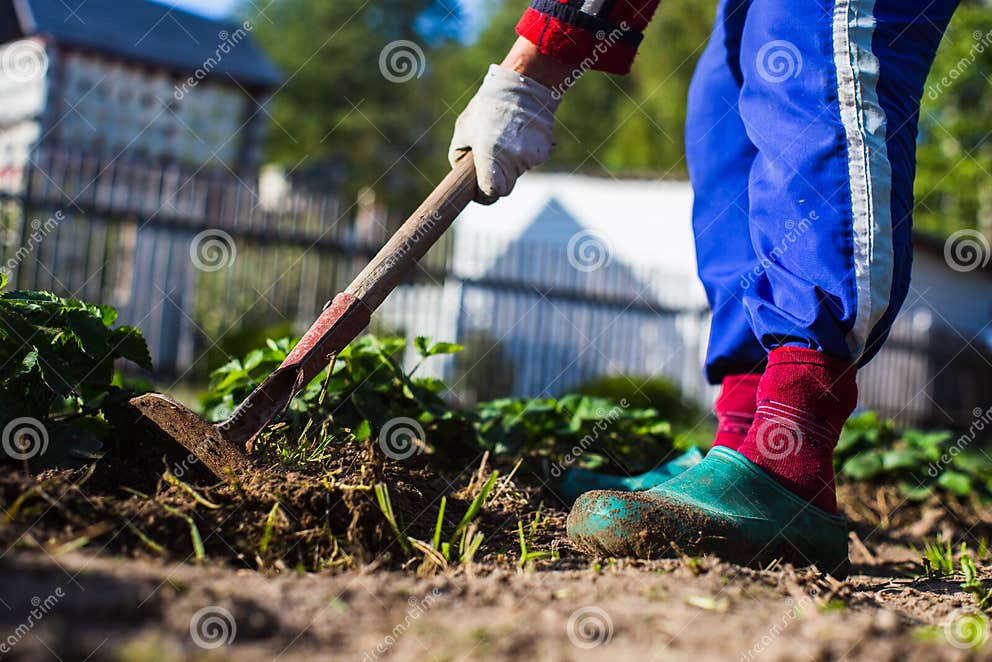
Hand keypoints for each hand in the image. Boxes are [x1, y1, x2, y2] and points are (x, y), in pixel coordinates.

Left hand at [448, 63, 561, 202]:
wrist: (523, 86)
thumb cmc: (488, 107)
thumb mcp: (463, 129)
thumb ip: (459, 156)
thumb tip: (464, 177)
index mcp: (489, 156)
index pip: (490, 193)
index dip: (484, 194)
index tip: (480, 188)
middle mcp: (512, 160)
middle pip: (505, 187)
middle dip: (497, 179)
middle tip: (491, 160)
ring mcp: (530, 157)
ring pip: (517, 173)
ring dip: (510, 163)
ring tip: (506, 137)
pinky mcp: (543, 152)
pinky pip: (530, 162)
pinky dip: (524, 154)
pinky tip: (520, 134)